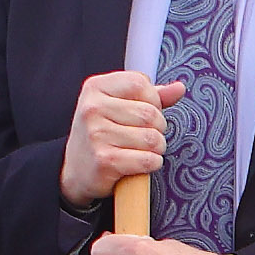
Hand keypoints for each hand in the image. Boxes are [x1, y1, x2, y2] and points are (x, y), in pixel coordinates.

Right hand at [57, 71, 183, 210]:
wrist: (75, 171)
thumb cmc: (102, 134)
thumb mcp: (118, 106)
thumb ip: (150, 96)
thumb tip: (179, 88)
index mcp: (95, 87)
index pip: (140, 83)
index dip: (152, 100)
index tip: (144, 112)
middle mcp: (92, 108)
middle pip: (150, 113)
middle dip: (158, 127)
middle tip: (145, 135)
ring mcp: (96, 134)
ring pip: (152, 138)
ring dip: (156, 148)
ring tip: (142, 150)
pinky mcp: (104, 160)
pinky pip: (147, 159)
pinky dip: (152, 163)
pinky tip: (140, 163)